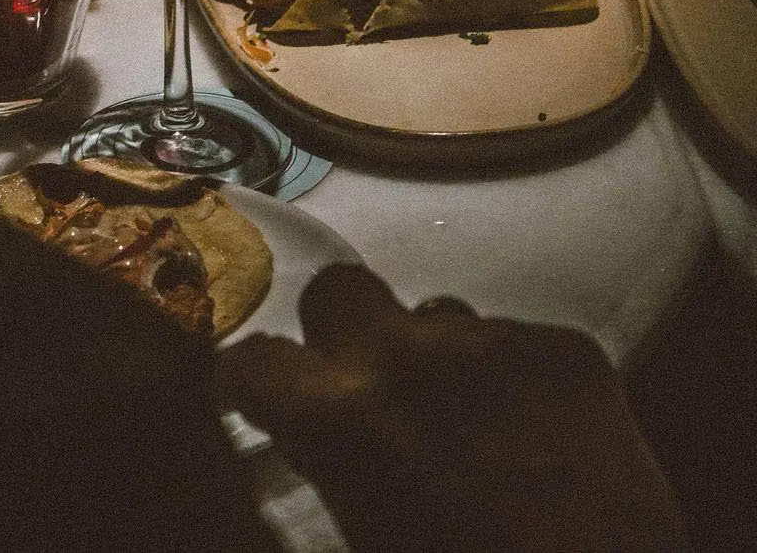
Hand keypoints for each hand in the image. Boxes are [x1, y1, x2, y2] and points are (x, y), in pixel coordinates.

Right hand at [218, 265, 685, 551]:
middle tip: (360, 391)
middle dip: (337, 334)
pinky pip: (513, 339)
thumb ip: (328, 473)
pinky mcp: (568, 349)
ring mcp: (494, 343)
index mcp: (340, 417)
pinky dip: (509, 380)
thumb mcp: (365, 541)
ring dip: (431, 359)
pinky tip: (533, 440)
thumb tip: (312, 449)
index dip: (251, 381)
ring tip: (463, 427)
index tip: (260, 396)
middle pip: (339, 291)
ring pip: (433, 315)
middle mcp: (407, 356)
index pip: (255, 359)